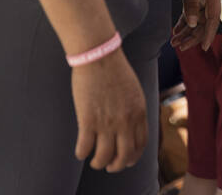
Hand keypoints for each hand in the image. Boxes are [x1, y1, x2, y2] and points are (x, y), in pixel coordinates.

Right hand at [71, 47, 147, 171]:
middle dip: (116, 166)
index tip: (125, 160)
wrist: (99, 56)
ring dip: (99, 163)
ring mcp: (106, 122)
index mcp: (139, 113)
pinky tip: (80, 151)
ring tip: (94, 161)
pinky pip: (85, 147)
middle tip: (109, 166)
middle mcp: (125, 121)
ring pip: (104, 157)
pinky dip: (82, 154)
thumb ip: (134, 110)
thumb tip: (131, 127)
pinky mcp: (87, 120)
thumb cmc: (115, 70)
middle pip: (124, 156)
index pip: (141, 145)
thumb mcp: (134, 92)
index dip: (133, 157)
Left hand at [169, 0, 220, 50]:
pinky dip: (183, 23)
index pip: (213, 20)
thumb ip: (192, 4)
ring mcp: (202, 1)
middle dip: (192, 37)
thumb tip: (192, 23)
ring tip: (174, 42)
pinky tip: (176, 31)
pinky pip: (190, 14)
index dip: (209, 35)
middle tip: (181, 47)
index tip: (204, 47)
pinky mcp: (195, 0)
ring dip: (185, 32)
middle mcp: (209, 2)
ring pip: (195, 21)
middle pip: (204, 24)